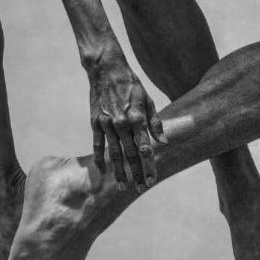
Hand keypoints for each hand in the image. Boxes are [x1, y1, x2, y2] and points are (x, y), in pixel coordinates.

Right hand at [89, 56, 162, 190]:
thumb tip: (164, 142)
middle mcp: (122, 123)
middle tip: (141, 189)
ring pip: (113, 154)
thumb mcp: (148, 100)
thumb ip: (155, 123)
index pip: (146, 149)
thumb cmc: (131, 84)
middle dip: (136, 174)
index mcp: (137, 118)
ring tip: (123, 187)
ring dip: (118, 172)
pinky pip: (97, 145)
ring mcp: (107, 124)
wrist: (106, 70)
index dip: (149, 166)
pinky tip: (103, 171)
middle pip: (130, 155)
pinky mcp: (95, 122)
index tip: (152, 181)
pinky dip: (99, 159)